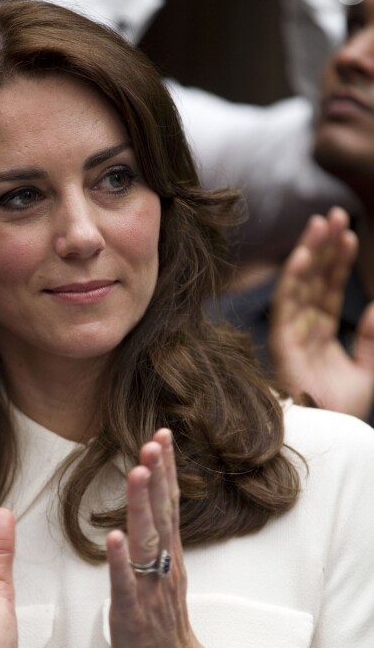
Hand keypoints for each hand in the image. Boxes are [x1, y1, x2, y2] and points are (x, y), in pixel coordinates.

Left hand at [106, 430, 205, 647]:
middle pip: (161, 512)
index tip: (162, 436)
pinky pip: (125, 582)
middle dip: (157, 475)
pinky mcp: (132, 611)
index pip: (169, 502)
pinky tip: (115, 537)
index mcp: (169, 552)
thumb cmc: (162, 620)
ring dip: (141, 505)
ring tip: (138, 473)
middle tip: (154, 441)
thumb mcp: (166, 569)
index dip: (166, 469)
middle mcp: (164, 563)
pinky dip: (120, 560)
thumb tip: (152, 501)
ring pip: (147, 540)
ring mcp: (149, 586)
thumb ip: (160, 537)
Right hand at [269, 207, 373, 420]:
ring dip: (309, 252)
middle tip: (334, 213)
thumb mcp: (368, 370)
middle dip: (323, 246)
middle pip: (314, 279)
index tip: (349, 234)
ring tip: (321, 222)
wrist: (328, 434)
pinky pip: (286, 305)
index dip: (339, 261)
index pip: (330, 289)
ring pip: (300, 285)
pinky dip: (293, 279)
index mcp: (321, 333)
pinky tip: (303, 255)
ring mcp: (291, 334)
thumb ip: (372, 339)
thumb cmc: (342, 410)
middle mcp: (304, 329)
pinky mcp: (282, 343)